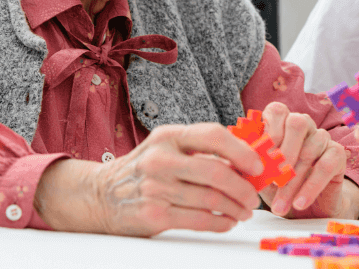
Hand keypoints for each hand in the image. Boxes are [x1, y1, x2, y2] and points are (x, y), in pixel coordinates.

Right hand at [35, 123, 262, 235]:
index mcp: (168, 135)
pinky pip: (198, 220)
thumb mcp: (166, 146)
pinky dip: (220, 222)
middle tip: (254, 195)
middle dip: (243, 186)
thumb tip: (245, 157)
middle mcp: (161, 158)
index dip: (240, 150)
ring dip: (235, 207)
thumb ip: (199, 148)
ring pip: (210, 198)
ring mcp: (156, 187)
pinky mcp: (153, 215)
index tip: (257, 164)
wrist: (101, 194)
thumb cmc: (145, 168)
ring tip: (244, 210)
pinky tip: (227, 221)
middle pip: (215, 171)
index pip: (213, 135)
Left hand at [259, 101, 354, 218]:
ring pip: (310, 150)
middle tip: (272, 180)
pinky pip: (326, 165)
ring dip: (293, 181)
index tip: (260, 158)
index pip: (277, 111)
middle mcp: (303, 123)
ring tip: (279, 206)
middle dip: (284, 152)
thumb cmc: (277, 183)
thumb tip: (232, 161)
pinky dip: (311, 186)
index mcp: (281, 120)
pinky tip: (299, 203)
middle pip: (297, 123)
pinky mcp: (337, 154)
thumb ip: (248, 162)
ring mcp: (322, 137)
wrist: (306, 206)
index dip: (269, 131)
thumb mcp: (259, 173)